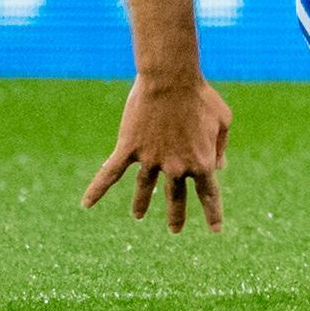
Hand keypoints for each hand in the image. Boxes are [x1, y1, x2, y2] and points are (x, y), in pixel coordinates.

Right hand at [83, 73, 231, 233]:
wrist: (172, 80)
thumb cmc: (201, 96)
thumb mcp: (223, 120)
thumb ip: (221, 147)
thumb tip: (219, 168)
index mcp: (202, 161)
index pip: (208, 194)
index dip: (212, 214)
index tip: (215, 231)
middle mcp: (177, 167)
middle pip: (175, 198)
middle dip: (176, 215)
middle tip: (175, 229)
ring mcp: (151, 160)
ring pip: (145, 189)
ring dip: (141, 204)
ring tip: (139, 216)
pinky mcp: (129, 149)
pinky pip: (110, 174)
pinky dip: (96, 190)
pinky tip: (86, 204)